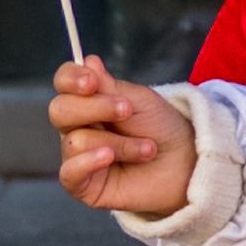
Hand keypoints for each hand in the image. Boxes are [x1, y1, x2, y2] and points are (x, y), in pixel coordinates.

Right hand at [49, 60, 197, 214]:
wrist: (186, 164)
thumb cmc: (162, 128)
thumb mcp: (139, 101)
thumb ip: (109, 85)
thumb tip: (86, 60)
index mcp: (88, 101)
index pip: (63, 83)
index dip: (71, 78)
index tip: (92, 81)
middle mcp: (77, 127)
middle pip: (60, 110)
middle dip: (95, 108)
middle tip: (127, 110)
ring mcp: (77, 156)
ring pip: (76, 141)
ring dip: (119, 142)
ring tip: (146, 148)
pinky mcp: (82, 184)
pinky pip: (69, 172)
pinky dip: (89, 161)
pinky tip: (110, 158)